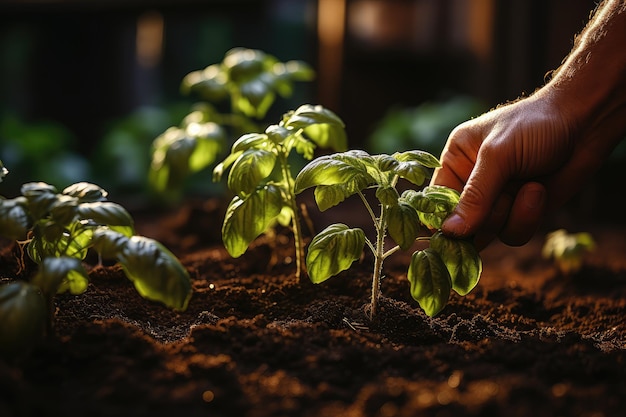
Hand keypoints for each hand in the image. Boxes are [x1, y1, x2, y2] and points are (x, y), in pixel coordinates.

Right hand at [430, 92, 610, 249]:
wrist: (586, 124)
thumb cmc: (536, 126)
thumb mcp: (499, 155)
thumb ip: (475, 195)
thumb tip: (449, 232)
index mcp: (456, 160)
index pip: (434, 199)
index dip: (439, 219)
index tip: (445, 235)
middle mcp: (471, 182)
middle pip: (460, 223)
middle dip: (483, 217)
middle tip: (501, 199)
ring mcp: (496, 200)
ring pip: (486, 234)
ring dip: (508, 216)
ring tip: (528, 188)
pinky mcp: (519, 212)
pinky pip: (511, 235)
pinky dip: (525, 218)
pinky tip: (537, 192)